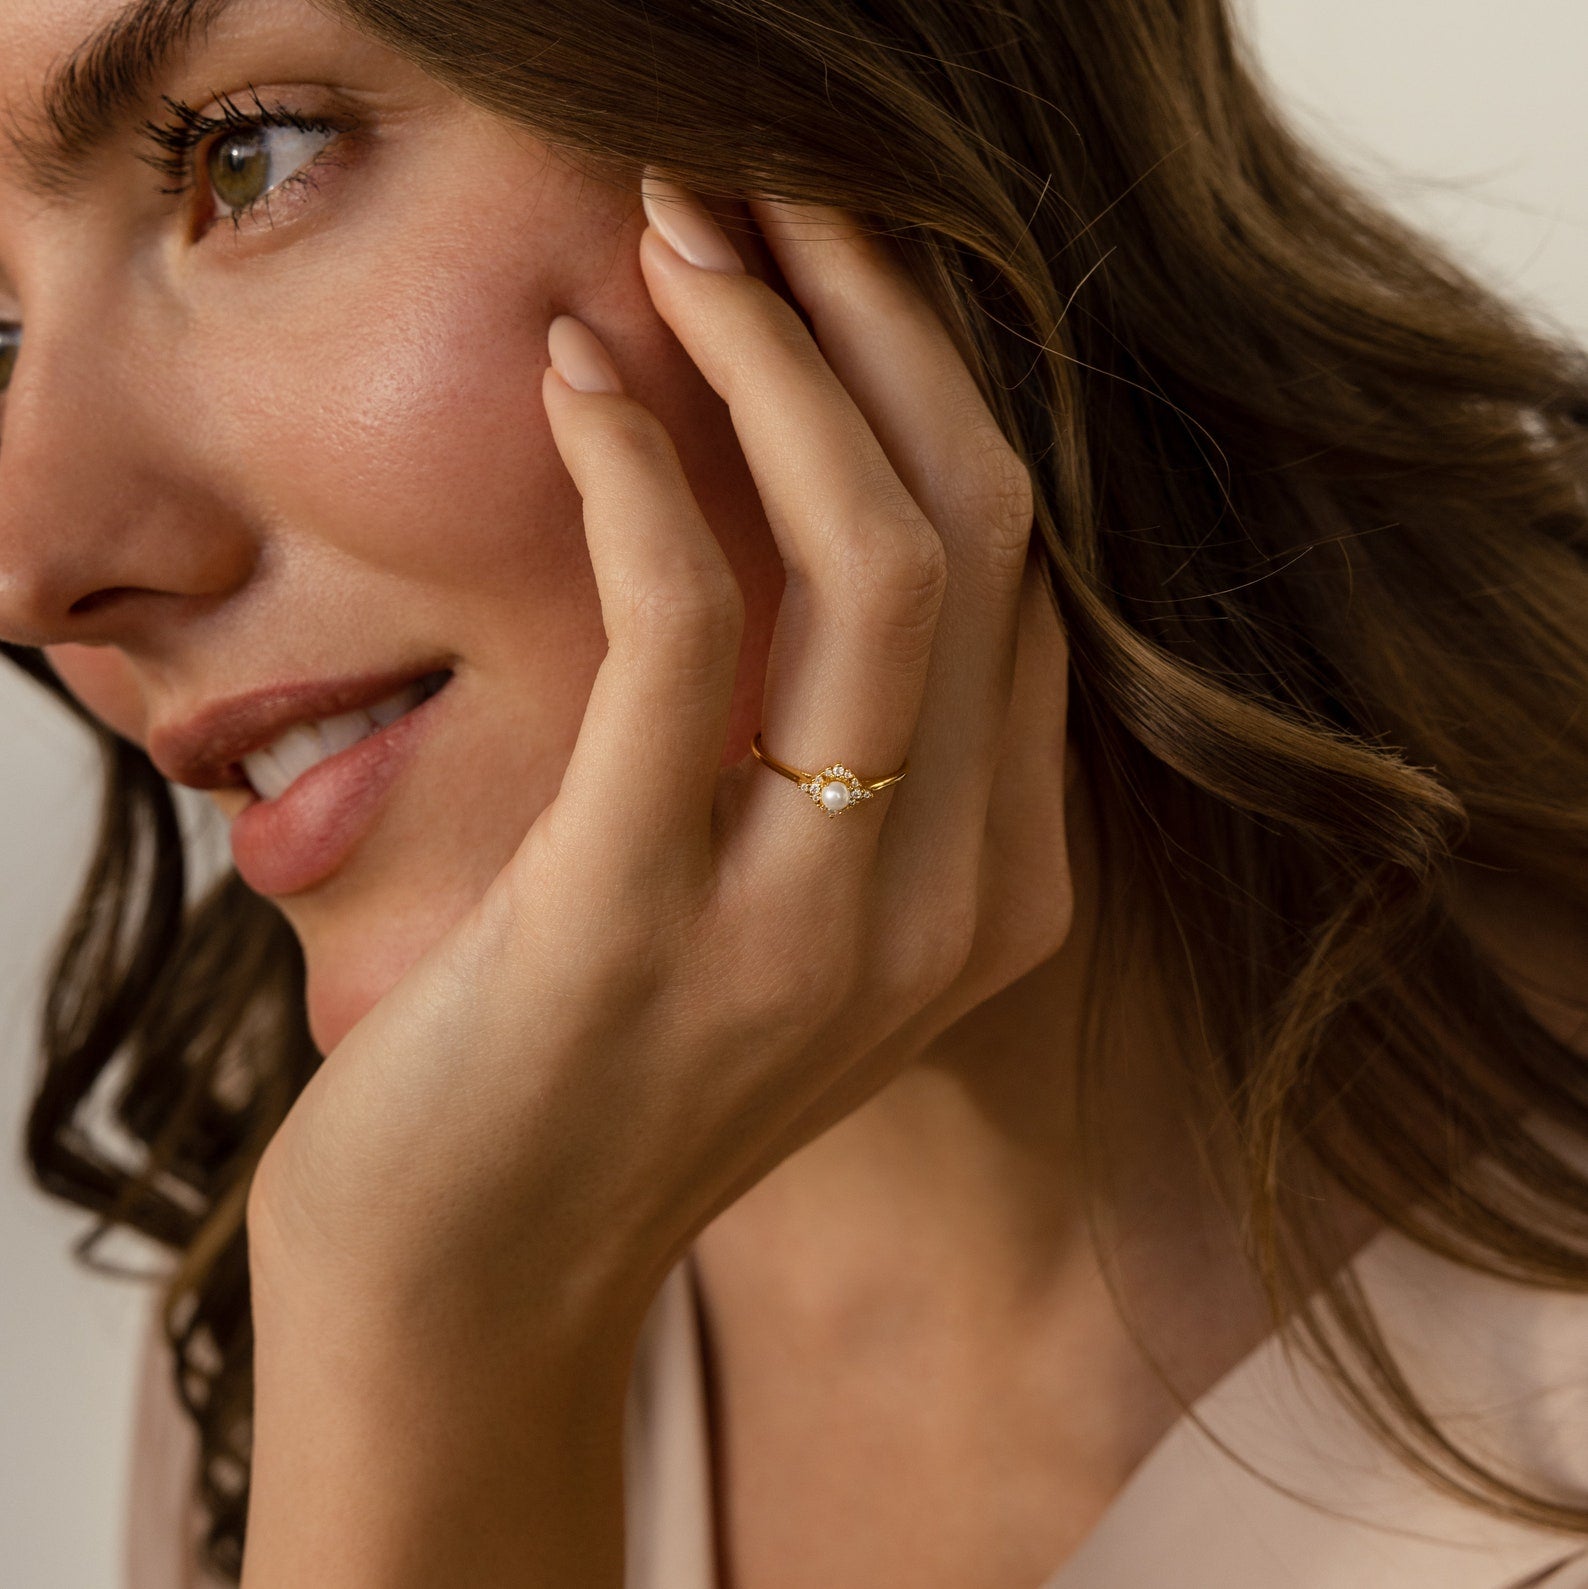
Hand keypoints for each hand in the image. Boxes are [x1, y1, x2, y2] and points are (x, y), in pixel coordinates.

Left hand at [246, 177, 1072, 1343]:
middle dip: (889, 330)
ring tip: (683, 236)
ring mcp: (817, 929)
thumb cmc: (601, 1067)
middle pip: (986, 535)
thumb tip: (808, 496)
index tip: (843, 273)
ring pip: (880, 559)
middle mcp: (947, 911)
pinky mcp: (647, 920)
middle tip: (772, 200)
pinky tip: (579, 376)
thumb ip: (847, 749)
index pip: (1025, 585)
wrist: (478, 1279)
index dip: (942, 394)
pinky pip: (688, 629)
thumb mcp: (772, 901)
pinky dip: (639, 469)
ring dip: (780, 359)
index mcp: (999, 901)